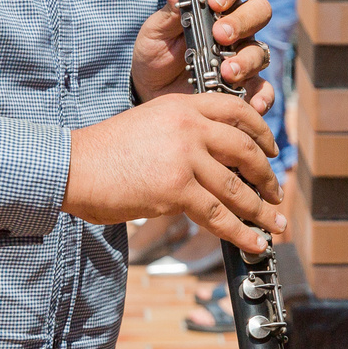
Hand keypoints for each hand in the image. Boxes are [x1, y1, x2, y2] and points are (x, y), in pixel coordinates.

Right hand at [65, 91, 283, 252]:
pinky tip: (254, 242)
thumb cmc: (103, 153)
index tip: (272, 150)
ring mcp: (184, 156)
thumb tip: (211, 166)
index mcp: (181, 106)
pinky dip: (241, 232)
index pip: (235, 110)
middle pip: (245, 149)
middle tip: (276, 193)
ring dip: (261, 210)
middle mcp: (188, 126)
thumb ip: (180, 136)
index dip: (261, 132)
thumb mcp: (147, 126)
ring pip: (237, 186)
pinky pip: (219, 214)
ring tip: (274, 224)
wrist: (72, 167)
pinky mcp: (177, 188)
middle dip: (267, 175)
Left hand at [132, 0, 274, 109]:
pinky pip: (264, 90)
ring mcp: (244, 57)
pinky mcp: (245, 87)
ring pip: (261, 51)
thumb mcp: (156, 29)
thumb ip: (169, 5)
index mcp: (217, 5)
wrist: (150, 93)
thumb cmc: (156, 53)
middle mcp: (237, 27)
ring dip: (247, 60)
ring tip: (226, 72)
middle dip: (242, 21)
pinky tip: (252, 104)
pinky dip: (262, 97)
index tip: (215, 1)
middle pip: (259, 11)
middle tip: (220, 35)